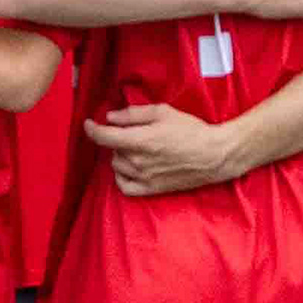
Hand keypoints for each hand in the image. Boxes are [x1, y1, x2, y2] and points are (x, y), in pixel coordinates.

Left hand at [84, 103, 245, 196]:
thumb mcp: (162, 112)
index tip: (88, 123)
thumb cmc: (190, 130)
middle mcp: (137, 161)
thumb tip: (110, 118)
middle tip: (133, 132)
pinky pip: (124, 187)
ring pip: (117, 166)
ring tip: (137, 149)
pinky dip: (122, 177)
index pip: (103, 137)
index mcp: (139, 140)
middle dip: (116, 139)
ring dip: (121, 156)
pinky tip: (129, 169)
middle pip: (111, 150)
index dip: (91, 129)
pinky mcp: (151, 190)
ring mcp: (143, 178)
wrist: (213, 155)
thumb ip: (133, 114)